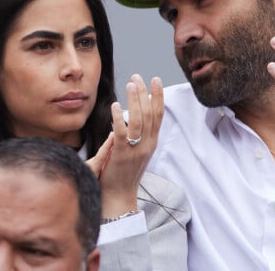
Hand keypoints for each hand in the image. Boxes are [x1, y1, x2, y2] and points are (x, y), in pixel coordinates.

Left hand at [86, 74, 163, 217]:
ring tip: (130, 84)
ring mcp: (136, 149)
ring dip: (135, 99)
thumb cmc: (123, 174)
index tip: (155, 79)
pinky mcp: (122, 154)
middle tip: (137, 76)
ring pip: (138, 119)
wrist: (119, 197)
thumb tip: (127, 119)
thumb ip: (134, 136)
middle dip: (145, 92)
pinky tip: (116, 104)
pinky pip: (122, 132)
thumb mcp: (135, 152)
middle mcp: (147, 144)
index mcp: (152, 142)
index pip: (158, 115)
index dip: (158, 96)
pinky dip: (119, 117)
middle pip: (149, 113)